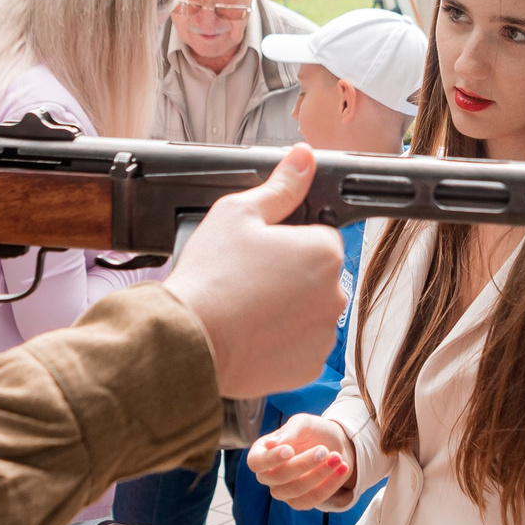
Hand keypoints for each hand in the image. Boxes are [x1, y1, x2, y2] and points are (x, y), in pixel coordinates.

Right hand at [166, 144, 346, 395]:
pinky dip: (281, 342)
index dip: (286, 241)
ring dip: (287, 310)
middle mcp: (335, 293)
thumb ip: (281, 186)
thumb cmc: (211, 277)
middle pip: (316, 276)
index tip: (260, 252)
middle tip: (248, 279)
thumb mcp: (238, 213)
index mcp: (323, 251)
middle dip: (290, 275)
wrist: (190, 341)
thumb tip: (304, 157)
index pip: (318, 236)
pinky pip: (299, 346)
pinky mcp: (309, 367)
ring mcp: (324, 333)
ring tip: (246, 308)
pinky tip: (251, 334)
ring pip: (309, 312)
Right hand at [247, 414, 353, 507]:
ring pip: (295, 491)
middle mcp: (268, 474)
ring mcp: (282, 491)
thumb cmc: (314, 432)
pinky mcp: (300, 502)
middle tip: (325, 450)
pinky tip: (343, 469)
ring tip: (338, 458)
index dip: (271, 459)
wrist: (336, 445)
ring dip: (319, 475)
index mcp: (262, 452)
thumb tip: (269, 444)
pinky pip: (312, 500)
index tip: (290, 450)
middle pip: (276, 478)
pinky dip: (330, 485)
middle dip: (303, 464)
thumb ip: (289, 431)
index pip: (256, 462)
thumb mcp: (303, 424)